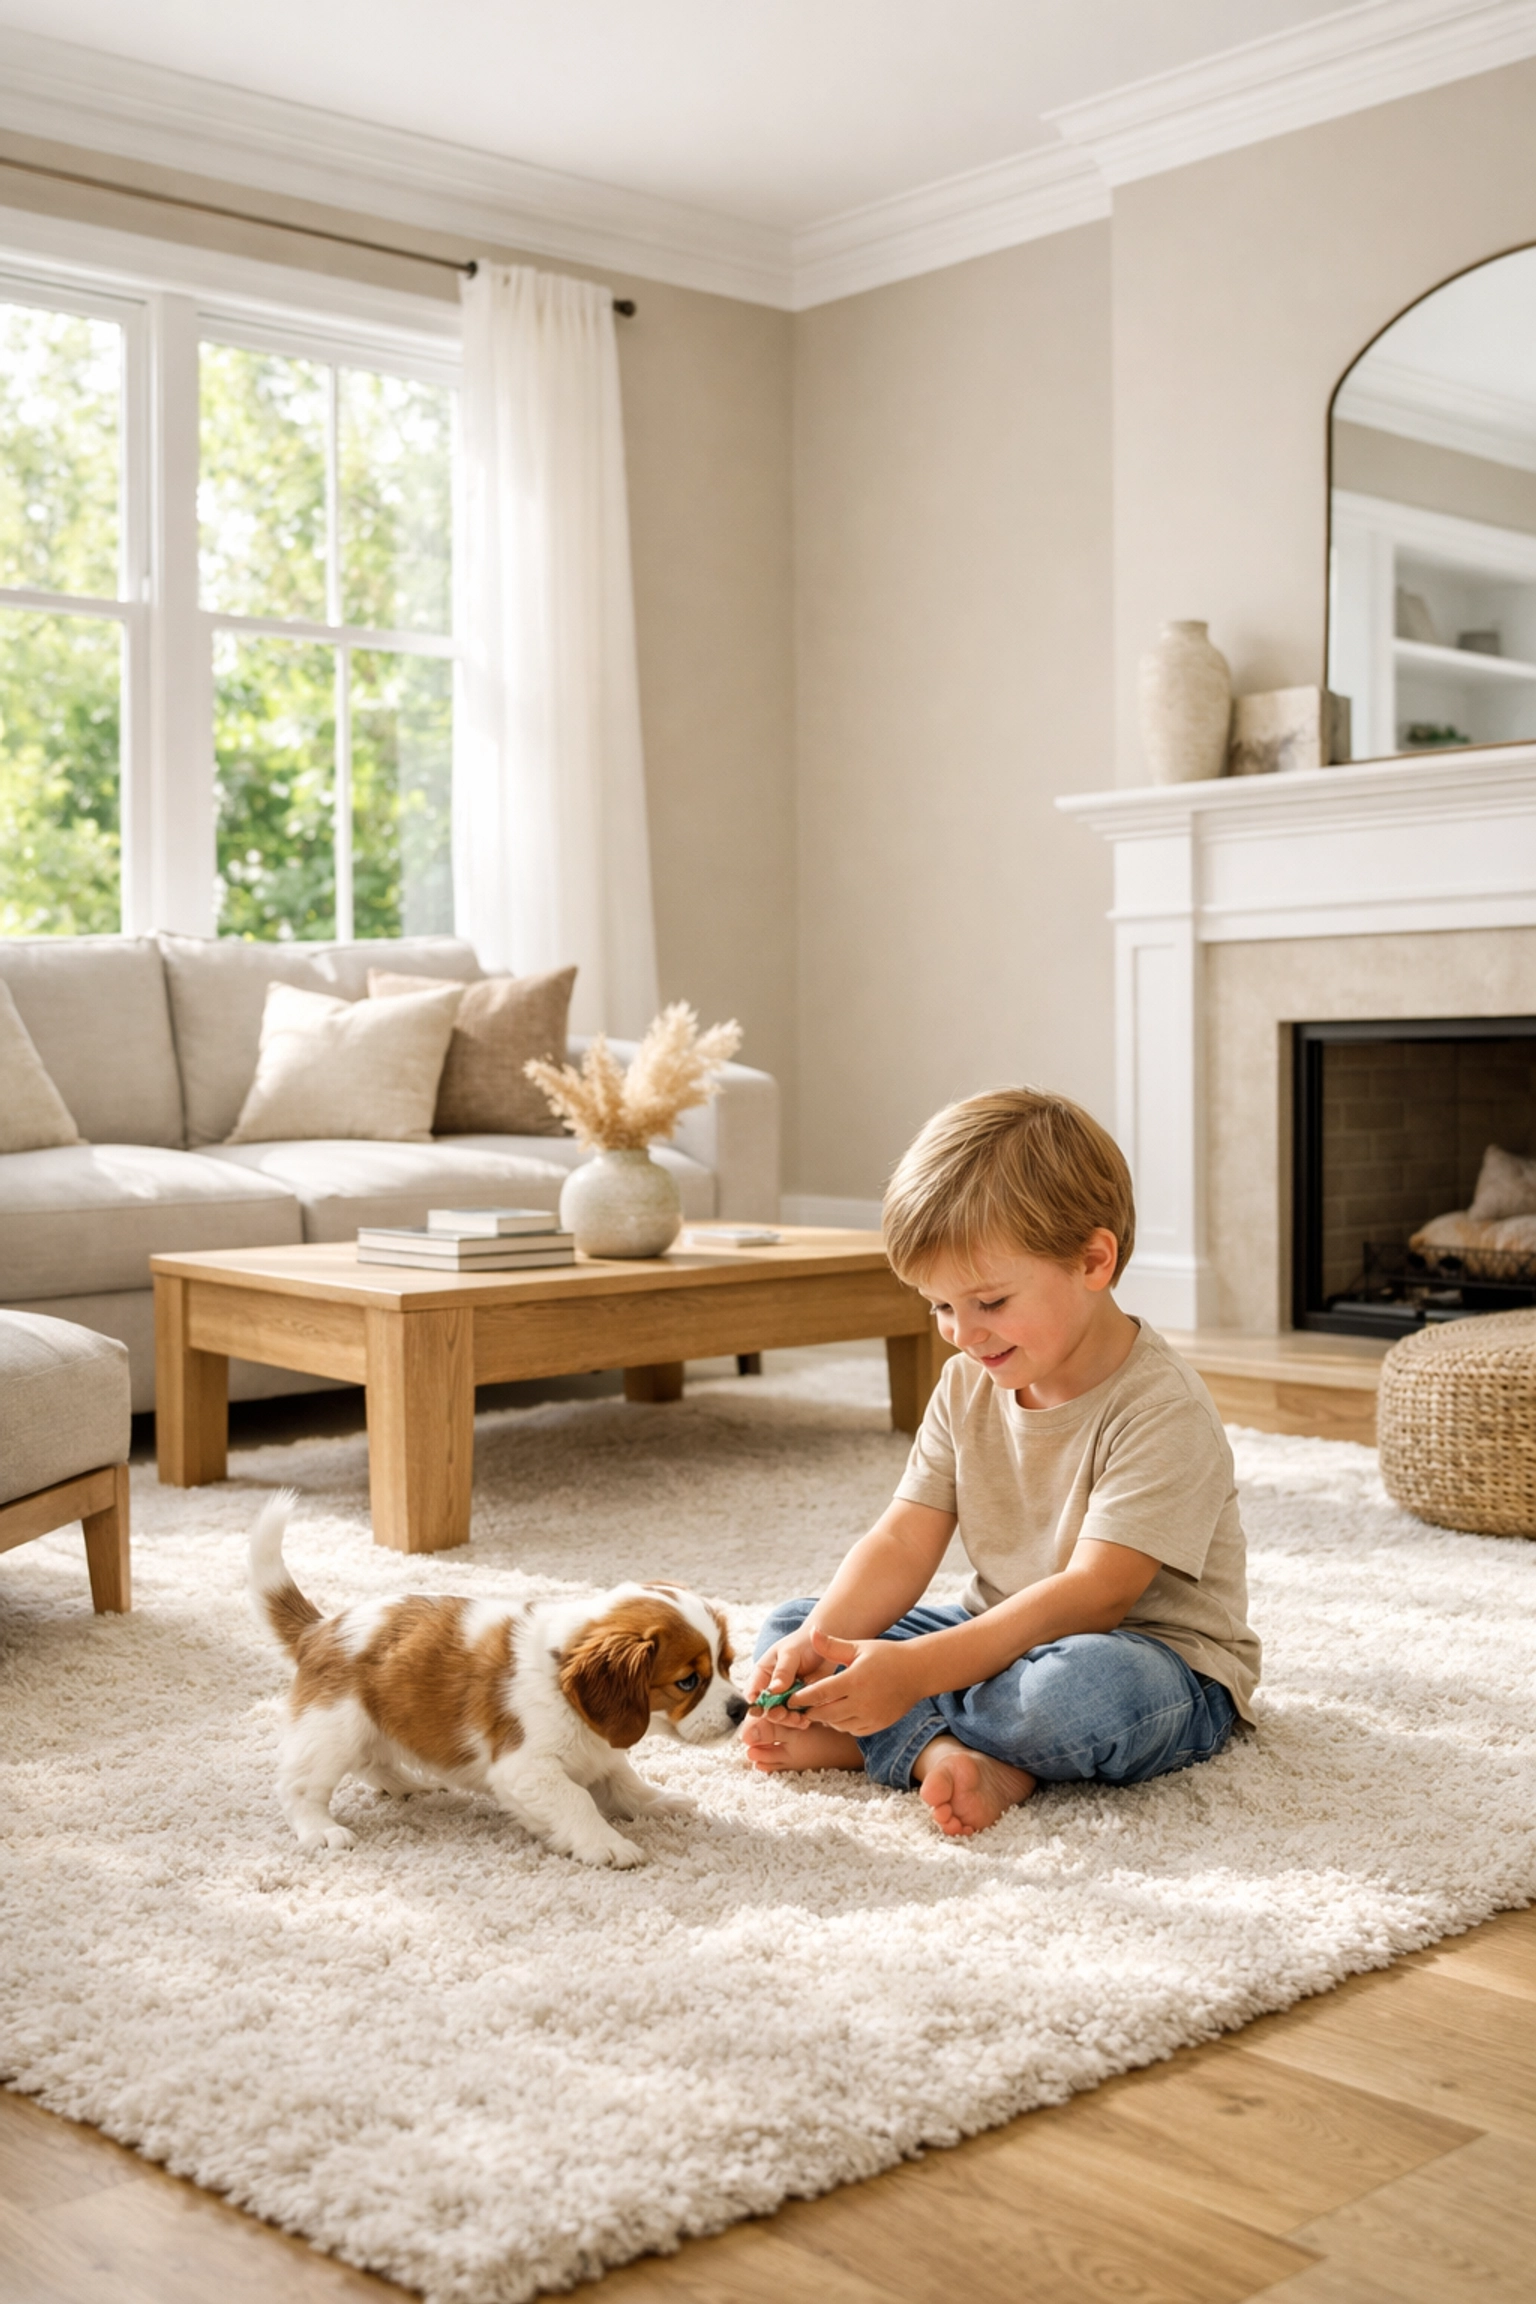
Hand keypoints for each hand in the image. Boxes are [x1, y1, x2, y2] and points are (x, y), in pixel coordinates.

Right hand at [745, 1623, 837, 1726]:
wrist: (825, 1646)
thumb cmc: (803, 1643)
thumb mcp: (791, 1653)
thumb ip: (782, 1671)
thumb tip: (773, 1690)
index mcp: (763, 1673)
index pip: (752, 1692)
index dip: (754, 1703)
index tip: (759, 1710)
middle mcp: (772, 1688)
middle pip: (766, 1708)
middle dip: (773, 1714)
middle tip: (782, 1714)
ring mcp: (786, 1697)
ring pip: (782, 1714)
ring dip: (787, 1719)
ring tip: (798, 1719)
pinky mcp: (801, 1703)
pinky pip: (797, 1715)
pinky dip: (800, 1720)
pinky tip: (805, 1720)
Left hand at [783, 1627, 922, 1737]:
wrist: (917, 1672)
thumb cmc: (885, 1656)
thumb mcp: (858, 1647)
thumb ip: (832, 1645)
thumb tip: (811, 1632)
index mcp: (854, 1680)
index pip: (820, 1693)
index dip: (802, 1698)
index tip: (789, 1698)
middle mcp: (862, 1701)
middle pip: (825, 1714)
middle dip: (810, 1711)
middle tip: (799, 1706)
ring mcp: (871, 1716)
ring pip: (837, 1724)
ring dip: (826, 1717)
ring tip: (819, 1707)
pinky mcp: (877, 1725)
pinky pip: (852, 1730)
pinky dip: (842, 1723)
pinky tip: (839, 1712)